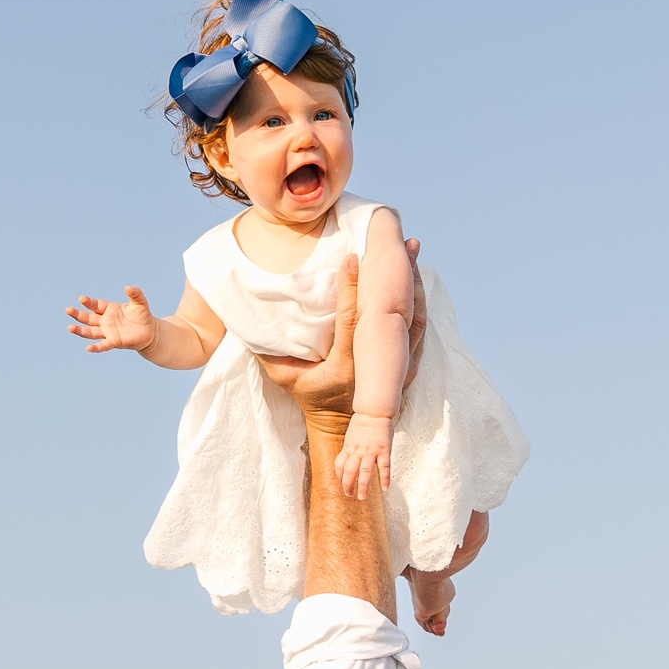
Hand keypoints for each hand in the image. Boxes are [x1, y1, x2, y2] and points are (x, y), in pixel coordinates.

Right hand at [66, 287, 157, 352]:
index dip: (89, 302)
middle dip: (78, 314)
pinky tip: (88, 348)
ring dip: (80, 331)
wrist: (150, 332)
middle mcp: (105, 321)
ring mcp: (108, 332)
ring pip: (90, 332)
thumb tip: (128, 287)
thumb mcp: (140, 302)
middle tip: (67, 310)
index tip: (82, 299)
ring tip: (70, 328)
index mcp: (109, 309)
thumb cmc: (143, 316)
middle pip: (88, 318)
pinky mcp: (114, 342)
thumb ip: (135, 293)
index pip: (95, 305)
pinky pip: (103, 345)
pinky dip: (96, 347)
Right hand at [258, 240, 430, 432]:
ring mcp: (398, 366)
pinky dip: (418, 300)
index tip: (352, 258)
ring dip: (413, 281)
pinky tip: (415, 274)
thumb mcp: (284, 378)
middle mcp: (377, 366)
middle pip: (392, 314)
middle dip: (398, 275)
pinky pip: (418, 327)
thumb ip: (269, 351)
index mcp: (346, 367)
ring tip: (411, 247)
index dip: (350, 289)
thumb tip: (249, 319)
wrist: (343, 428)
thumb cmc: (310, 396)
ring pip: (412, 318)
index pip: (350, 321)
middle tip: (401, 241)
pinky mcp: (409, 364)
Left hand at [335, 413, 392, 499]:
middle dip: (348, 485)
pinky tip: (385, 489)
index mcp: (349, 447)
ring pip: (365, 472)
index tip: (342, 482)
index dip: (339, 476)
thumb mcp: (351, 436)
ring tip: (362, 497)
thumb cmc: (364, 422)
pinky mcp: (384, 450)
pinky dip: (385, 479)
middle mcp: (358, 451)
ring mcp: (371, 451)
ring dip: (363, 486)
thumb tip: (350, 457)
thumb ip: (351, 448)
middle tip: (349, 494)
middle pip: (350, 472)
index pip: (340, 465)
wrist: (374, 411)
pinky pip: (384, 467)